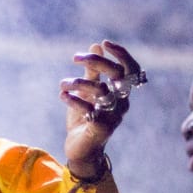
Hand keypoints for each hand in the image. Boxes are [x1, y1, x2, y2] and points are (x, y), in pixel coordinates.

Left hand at [60, 40, 141, 174]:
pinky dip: (74, 100)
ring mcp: (114, 116)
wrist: (81, 149)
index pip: (130, 69)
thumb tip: (97, 46)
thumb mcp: (88, 91)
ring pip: (101, 90)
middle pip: (117, 75)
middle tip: (75, 58)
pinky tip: (62, 95)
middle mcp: (122, 103)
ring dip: (79, 83)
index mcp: (121, 92)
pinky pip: (89, 110)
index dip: (121, 54)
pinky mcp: (101, 129)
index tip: (104, 43)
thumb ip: (93, 71)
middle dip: (96, 62)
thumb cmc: (86, 118)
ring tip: (63, 83)